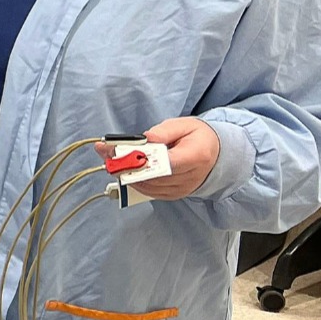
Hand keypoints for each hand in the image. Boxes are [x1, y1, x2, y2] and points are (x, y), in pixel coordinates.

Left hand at [100, 117, 216, 200]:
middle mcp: (191, 177)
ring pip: (148, 186)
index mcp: (196, 156)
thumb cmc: (197, 137)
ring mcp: (182, 189)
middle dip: (126, 165)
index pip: (167, 163)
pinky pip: (149, 192)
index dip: (142, 160)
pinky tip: (122, 169)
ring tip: (109, 158)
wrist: (215, 154)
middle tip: (105, 152)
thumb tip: (146, 139)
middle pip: (153, 176)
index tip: (121, 153)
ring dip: (125, 173)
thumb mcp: (184, 124)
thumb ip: (164, 131)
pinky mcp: (174, 195)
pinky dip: (133, 180)